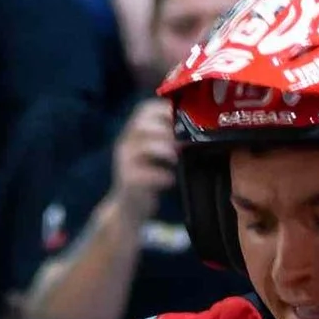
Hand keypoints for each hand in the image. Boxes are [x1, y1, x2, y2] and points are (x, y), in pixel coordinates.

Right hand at [107, 97, 176, 215]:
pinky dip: (161, 175)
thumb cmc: (147, 177)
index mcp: (132, 134)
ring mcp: (125, 163)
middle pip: (142, 126)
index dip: (162, 110)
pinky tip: (171, 179)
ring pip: (142, 147)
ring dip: (164, 150)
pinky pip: (145, 174)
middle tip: (180, 141)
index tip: (179, 117)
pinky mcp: (129, 182)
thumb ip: (166, 138)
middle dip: (164, 130)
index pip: (143, 110)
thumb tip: (194, 125)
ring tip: (176, 158)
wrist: (130, 208)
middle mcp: (125, 145)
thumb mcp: (153, 154)